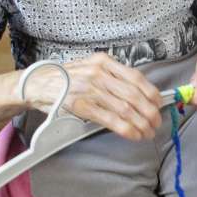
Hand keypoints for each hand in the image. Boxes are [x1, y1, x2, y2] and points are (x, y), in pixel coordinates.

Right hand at [22, 53, 161, 140]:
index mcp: (104, 62)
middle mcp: (99, 73)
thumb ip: (112, 75)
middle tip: (156, 122)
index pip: (136, 77)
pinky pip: (111, 119)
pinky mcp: (82, 106)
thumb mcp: (91, 67)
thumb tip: (138, 92)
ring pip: (125, 108)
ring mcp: (90, 89)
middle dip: (150, 111)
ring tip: (148, 132)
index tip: (159, 103)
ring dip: (141, 123)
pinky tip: (134, 135)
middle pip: (134, 94)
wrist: (37, 83)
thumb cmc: (66, 78)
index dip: (151, 92)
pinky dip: (127, 129)